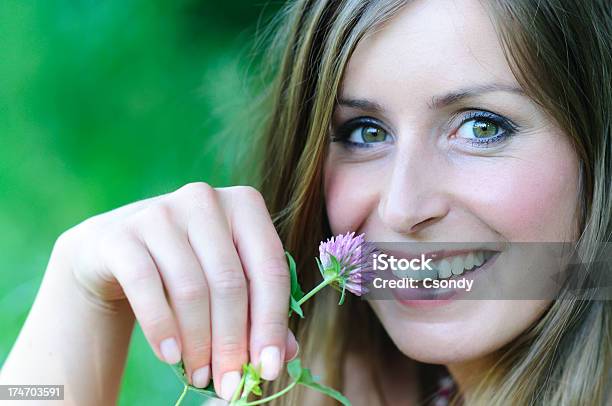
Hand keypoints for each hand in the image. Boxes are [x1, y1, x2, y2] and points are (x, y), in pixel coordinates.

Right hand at [53, 182, 297, 399]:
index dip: (272, 323)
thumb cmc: (189, 264)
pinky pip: (146, 286)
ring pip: (191, 288)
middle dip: (233, 342)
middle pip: (230, 282)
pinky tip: (171, 356)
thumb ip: (259, 310)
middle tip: (232, 384)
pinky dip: (161, 327)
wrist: (119, 249)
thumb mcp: (228, 279)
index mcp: (245, 205)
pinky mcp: (123, 234)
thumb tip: (287, 354)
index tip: (269, 369)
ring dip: (199, 342)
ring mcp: (161, 212)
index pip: (270, 269)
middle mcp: (205, 199)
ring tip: (200, 376)